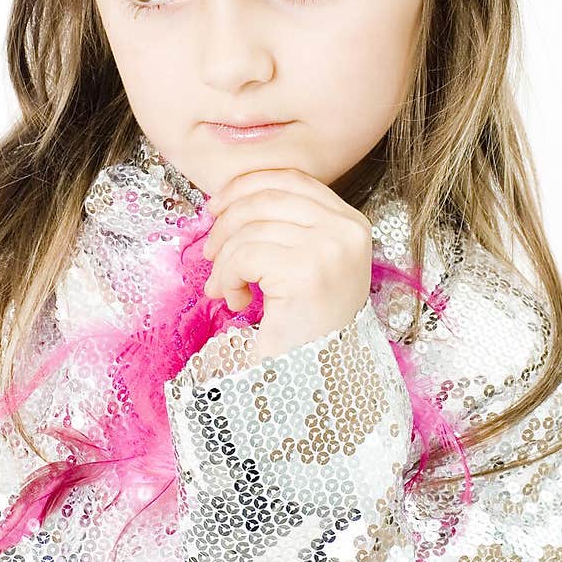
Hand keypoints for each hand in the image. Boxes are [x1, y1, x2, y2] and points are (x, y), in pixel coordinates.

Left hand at [200, 167, 372, 363]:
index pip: (291, 179)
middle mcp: (347, 230)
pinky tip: (236, 300)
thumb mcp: (306, 263)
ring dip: (224, 260)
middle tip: (210, 253)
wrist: (315, 382)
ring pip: (249, 229)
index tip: (218, 205)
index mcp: (351, 223)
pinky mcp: (306, 271)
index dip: (247, 186)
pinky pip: (243, 255)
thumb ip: (284, 226)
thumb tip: (229, 199)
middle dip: (226, 223)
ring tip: (227, 288)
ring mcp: (330, 248)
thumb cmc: (307, 326)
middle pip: (266, 198)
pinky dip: (227, 277)